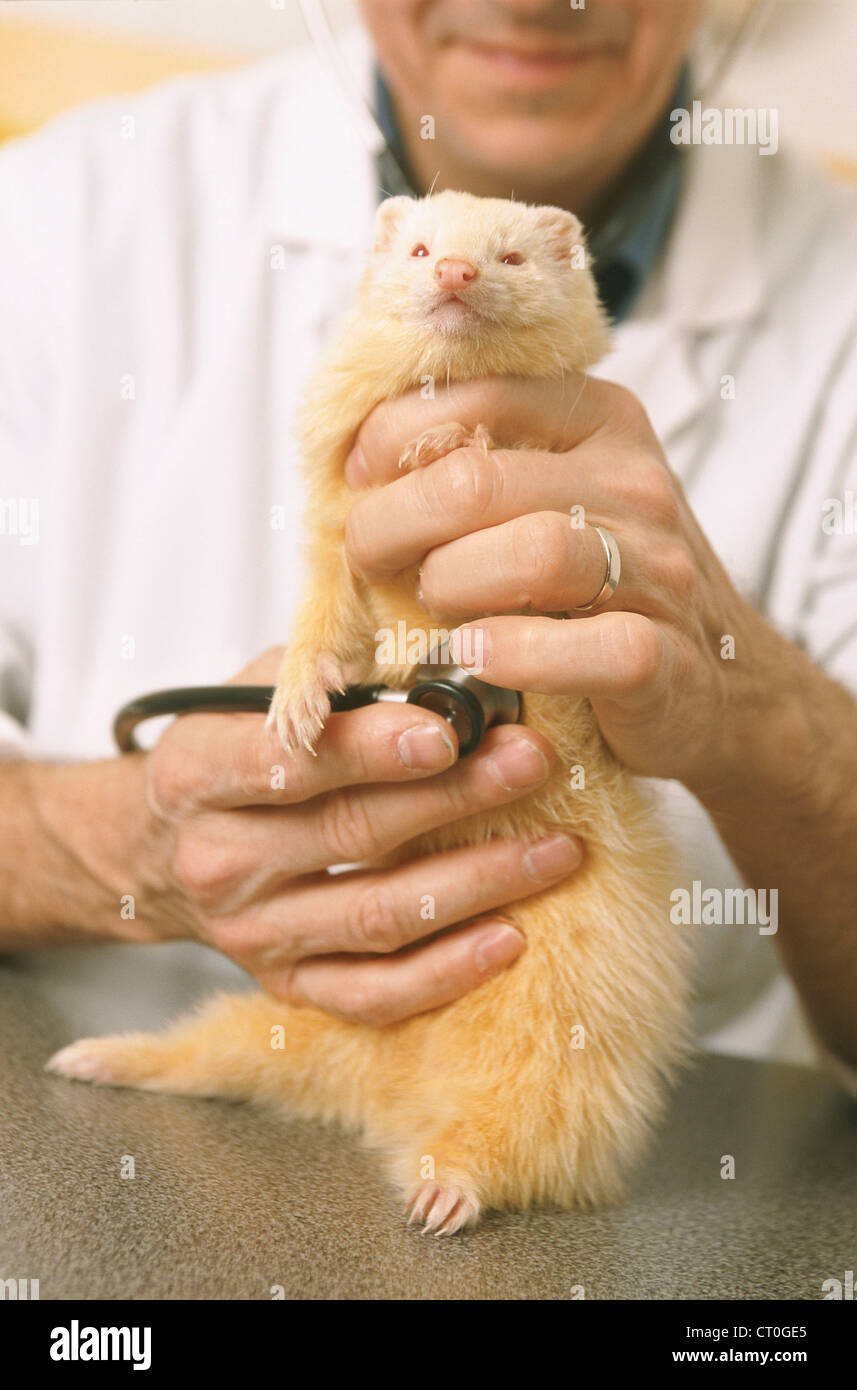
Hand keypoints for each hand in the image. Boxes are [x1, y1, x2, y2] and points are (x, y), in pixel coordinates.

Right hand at [141, 648, 582, 1022]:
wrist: (158, 852)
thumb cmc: (229, 753)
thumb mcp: (249, 695)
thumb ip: (323, 675)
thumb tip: (428, 655)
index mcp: (198, 773)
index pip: (287, 763)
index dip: (370, 749)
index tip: (449, 730)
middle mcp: (218, 860)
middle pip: (349, 833)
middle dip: (454, 798)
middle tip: (532, 763)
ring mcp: (252, 933)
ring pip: (375, 917)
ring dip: (475, 883)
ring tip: (555, 849)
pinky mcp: (286, 986)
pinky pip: (372, 994)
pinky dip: (444, 972)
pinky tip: (510, 939)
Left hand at [345, 374, 776, 790]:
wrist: (718, 683)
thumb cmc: (599, 588)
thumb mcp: (549, 499)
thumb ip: (477, 466)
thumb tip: (357, 459)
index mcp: (596, 420)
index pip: (475, 394)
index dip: (390, 438)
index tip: (359, 482)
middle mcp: (633, 481)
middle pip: (481, 482)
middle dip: (393, 524)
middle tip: (369, 560)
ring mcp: (658, 568)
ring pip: (537, 552)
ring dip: (450, 585)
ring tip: (430, 611)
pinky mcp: (667, 657)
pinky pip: (591, 646)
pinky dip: (517, 654)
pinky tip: (476, 657)